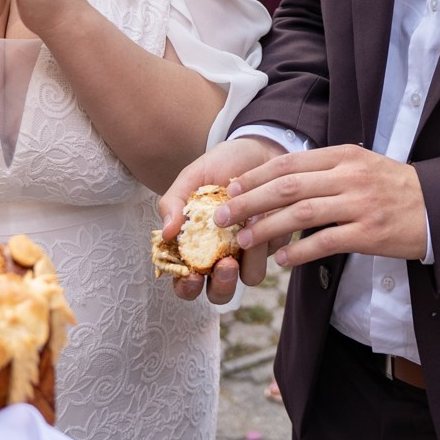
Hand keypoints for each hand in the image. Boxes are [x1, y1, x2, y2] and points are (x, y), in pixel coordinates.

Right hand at [159, 135, 285, 303]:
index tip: (190, 275)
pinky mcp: (274, 239)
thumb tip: (166, 233)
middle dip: (222, 286)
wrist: (257, 146)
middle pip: (219, 293)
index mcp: (194, 246)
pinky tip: (260, 215)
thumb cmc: (218, 166)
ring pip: (250, 277)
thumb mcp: (191, 178)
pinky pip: (273, 251)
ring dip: (249, 264)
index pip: (185, 281)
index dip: (185, 286)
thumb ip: (174, 203)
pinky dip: (267, 237)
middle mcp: (220, 254)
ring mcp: (249, 250)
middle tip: (225, 265)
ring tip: (246, 237)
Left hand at [218, 144, 428, 267]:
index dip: (256, 176)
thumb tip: (280, 183)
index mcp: (344, 155)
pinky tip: (282, 262)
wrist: (439, 207)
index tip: (230, 189)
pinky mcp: (369, 233)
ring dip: (267, 228)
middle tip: (222, 216)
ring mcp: (360, 204)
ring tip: (244, 240)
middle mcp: (350, 176)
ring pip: (301, 214)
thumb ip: (326, 169)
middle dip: (249, 202)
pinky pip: (325, 243)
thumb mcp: (363, 165)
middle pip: (288, 186)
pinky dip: (299, 253)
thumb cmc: (396, 188)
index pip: (290, 161)